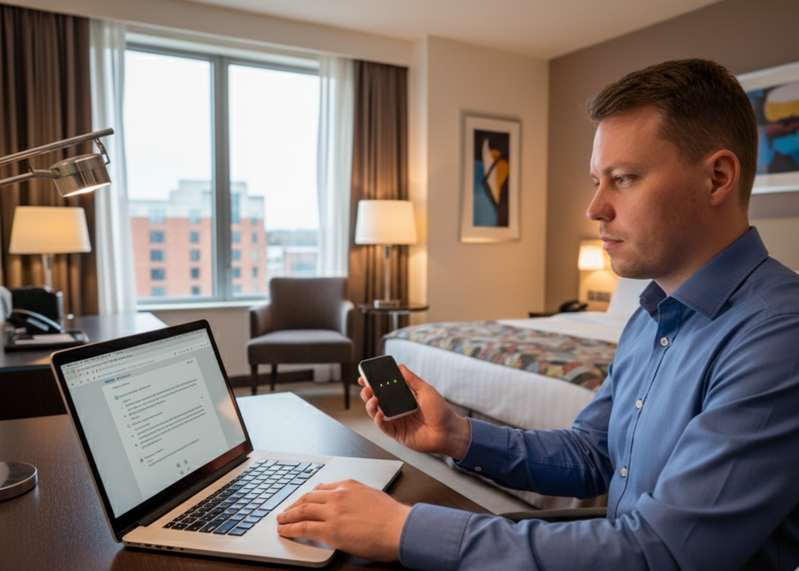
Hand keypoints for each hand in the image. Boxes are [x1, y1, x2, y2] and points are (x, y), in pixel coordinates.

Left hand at [276, 480, 410, 561]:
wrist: (399, 527)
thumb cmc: (392, 516)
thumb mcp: (372, 496)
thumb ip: (356, 497)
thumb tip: (350, 506)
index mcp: (348, 485)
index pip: (322, 488)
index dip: (309, 496)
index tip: (303, 500)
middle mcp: (338, 495)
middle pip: (308, 497)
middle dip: (294, 504)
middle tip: (286, 510)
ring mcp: (332, 512)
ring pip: (302, 510)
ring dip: (288, 515)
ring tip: (280, 520)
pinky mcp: (330, 530)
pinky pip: (303, 527)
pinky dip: (290, 529)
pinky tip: (284, 531)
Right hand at [360, 364, 470, 459]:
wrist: (449, 432)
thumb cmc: (440, 411)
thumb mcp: (426, 390)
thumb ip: (412, 379)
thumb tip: (400, 366)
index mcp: (403, 397)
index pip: (384, 388)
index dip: (373, 382)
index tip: (364, 376)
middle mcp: (397, 409)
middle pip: (377, 400)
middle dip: (368, 393)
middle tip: (366, 387)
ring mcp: (396, 421)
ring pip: (376, 413)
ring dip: (371, 405)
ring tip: (373, 399)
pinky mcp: (397, 433)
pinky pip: (383, 426)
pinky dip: (378, 420)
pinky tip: (379, 413)